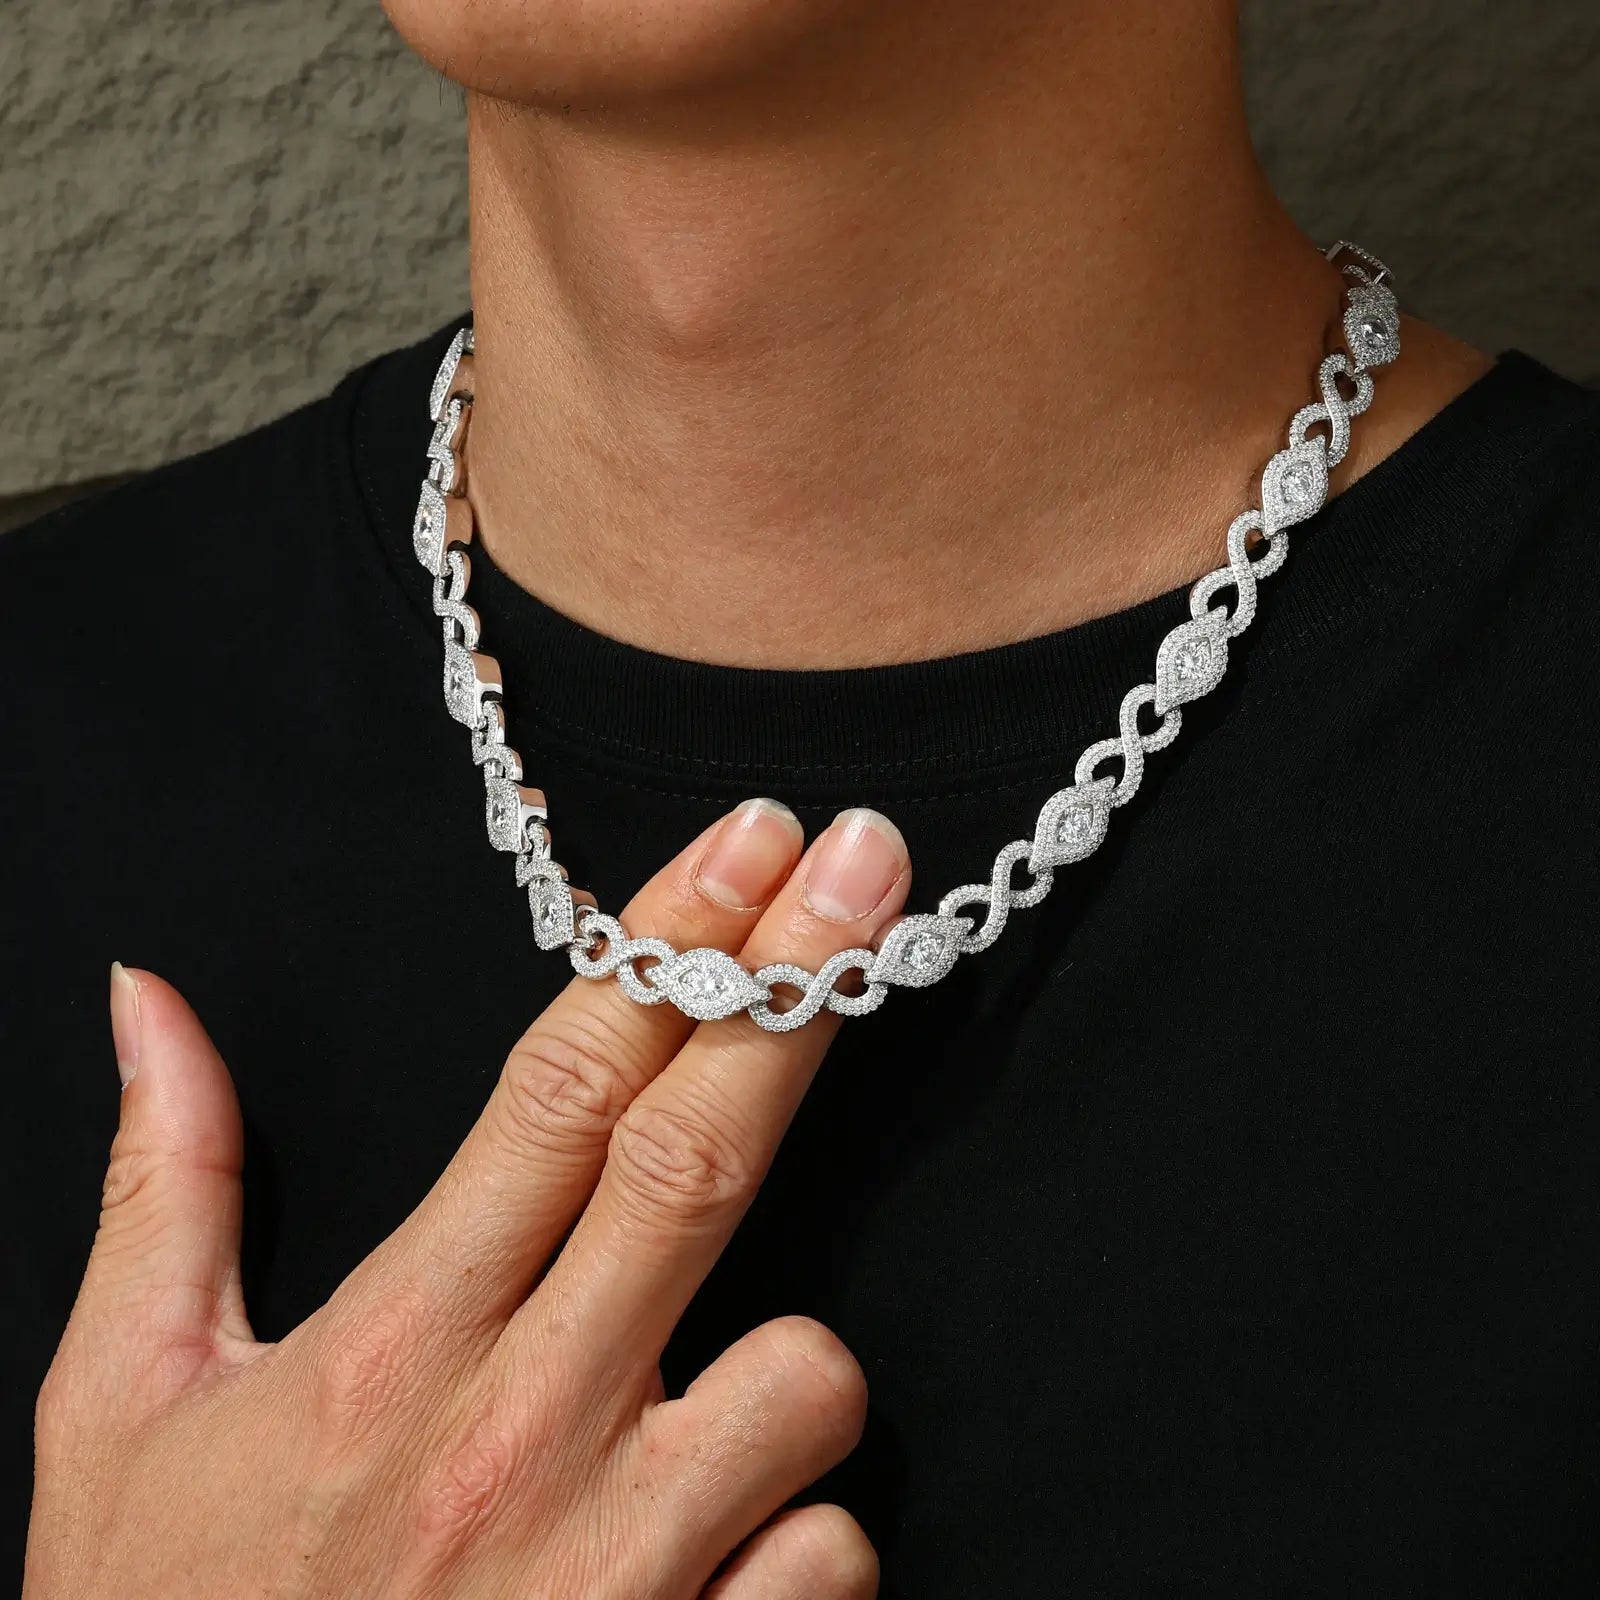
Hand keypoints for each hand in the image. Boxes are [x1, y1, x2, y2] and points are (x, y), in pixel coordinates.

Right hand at [24, 798, 911, 1598]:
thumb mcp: (122, 1410)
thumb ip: (169, 1187)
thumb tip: (153, 1002)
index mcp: (389, 1345)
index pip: (562, 1087)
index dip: (670, 942)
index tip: (751, 839)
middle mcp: (517, 1436)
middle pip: (698, 1156)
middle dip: (799, 984)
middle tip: (870, 867)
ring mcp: (620, 1571)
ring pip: (807, 1371)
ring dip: (792, 1359)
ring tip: (699, 1402)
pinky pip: (827, 1555)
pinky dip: (800, 1536)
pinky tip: (712, 1566)